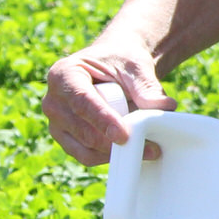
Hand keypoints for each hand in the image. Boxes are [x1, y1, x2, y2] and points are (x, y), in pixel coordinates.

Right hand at [43, 43, 173, 164]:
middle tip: (151, 147)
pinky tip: (133, 149)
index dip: (102, 120)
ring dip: (116, 153)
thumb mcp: (135, 66)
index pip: (82, 101)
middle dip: (115, 143)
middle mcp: (54, 101)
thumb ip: (146, 86)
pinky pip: (87, 156)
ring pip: (84, 149)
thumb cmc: (121, 61)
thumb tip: (164, 106)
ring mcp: (57, 122)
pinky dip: (110, 157)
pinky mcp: (66, 138)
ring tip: (147, 148)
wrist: (112, 66)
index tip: (124, 136)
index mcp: (64, 74)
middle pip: (82, 130)